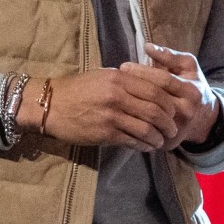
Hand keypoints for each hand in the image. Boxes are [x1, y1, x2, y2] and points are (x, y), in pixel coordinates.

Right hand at [16, 68, 178, 150]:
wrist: (50, 105)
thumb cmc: (77, 89)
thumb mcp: (103, 76)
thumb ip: (126, 80)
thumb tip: (149, 86)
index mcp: (120, 78)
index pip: (155, 89)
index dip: (169, 101)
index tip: (173, 110)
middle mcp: (118, 96)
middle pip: (155, 110)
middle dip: (168, 122)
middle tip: (173, 129)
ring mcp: (111, 116)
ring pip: (146, 128)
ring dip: (158, 136)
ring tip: (161, 140)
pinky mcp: (104, 133)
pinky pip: (131, 141)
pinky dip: (143, 145)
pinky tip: (147, 146)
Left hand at [119, 43, 219, 147]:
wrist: (204, 118)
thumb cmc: (192, 85)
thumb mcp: (188, 66)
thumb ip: (169, 56)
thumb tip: (147, 47)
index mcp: (191, 91)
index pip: (163, 80)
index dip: (143, 72)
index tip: (124, 66)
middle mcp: (186, 111)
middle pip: (154, 99)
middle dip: (133, 87)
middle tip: (115, 80)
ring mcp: (177, 129)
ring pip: (148, 117)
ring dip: (130, 106)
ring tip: (116, 95)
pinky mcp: (168, 142)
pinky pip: (147, 133)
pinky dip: (132, 123)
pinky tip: (120, 113)